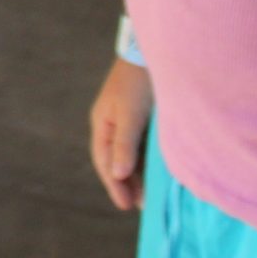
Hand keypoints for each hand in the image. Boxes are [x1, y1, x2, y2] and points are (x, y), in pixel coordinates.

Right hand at [88, 58, 152, 210]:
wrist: (148, 51)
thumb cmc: (138, 83)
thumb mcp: (130, 115)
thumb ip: (125, 144)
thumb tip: (118, 174)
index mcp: (103, 124)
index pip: (106, 162)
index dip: (115, 185)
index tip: (126, 206)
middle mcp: (111, 124)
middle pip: (115, 160)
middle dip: (125, 184)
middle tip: (138, 206)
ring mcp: (124, 119)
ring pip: (127, 154)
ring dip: (135, 174)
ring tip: (146, 194)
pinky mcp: (139, 115)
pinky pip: (138, 145)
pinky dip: (143, 161)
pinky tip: (153, 170)